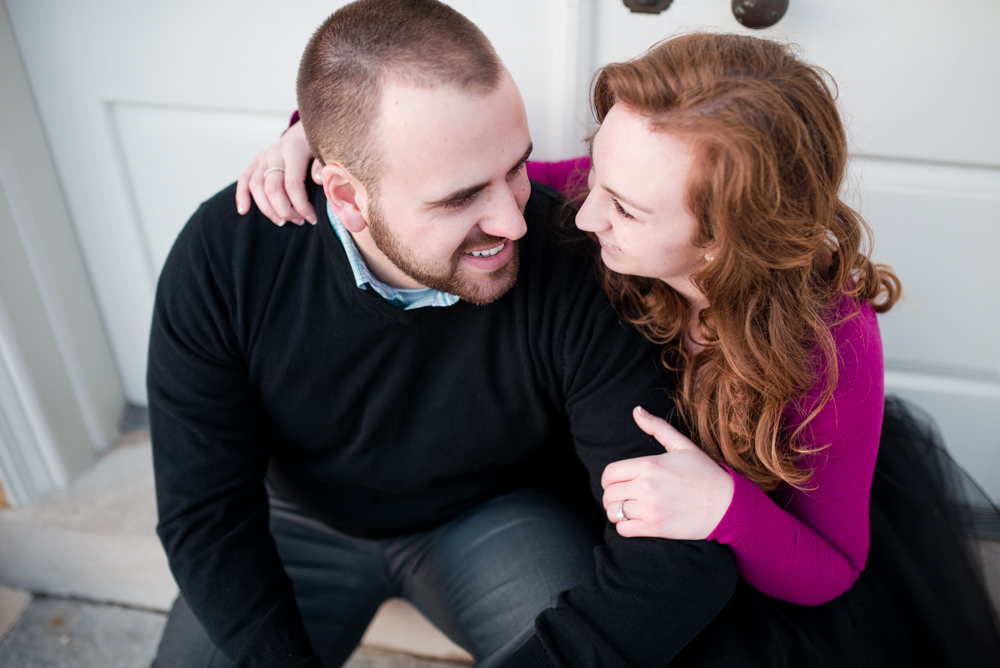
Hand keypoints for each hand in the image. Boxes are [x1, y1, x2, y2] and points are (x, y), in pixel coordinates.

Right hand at [236, 120, 321, 225]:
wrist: (305, 131)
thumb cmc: (317, 146)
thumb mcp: (324, 152)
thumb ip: (322, 165)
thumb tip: (318, 180)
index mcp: (293, 151)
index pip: (292, 185)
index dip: (301, 206)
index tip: (311, 218)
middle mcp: (275, 153)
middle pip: (272, 188)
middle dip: (285, 210)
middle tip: (298, 221)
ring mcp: (263, 157)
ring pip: (256, 186)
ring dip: (267, 208)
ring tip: (282, 222)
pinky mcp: (256, 160)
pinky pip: (244, 179)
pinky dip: (241, 195)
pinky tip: (243, 211)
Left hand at [601, 406, 733, 539]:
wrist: (727, 505)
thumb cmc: (705, 473)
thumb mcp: (682, 445)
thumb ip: (657, 426)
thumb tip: (636, 410)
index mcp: (649, 465)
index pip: (609, 473)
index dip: (608, 479)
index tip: (616, 483)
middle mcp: (646, 486)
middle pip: (609, 494)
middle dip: (611, 496)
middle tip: (623, 497)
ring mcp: (650, 508)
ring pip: (614, 512)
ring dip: (617, 512)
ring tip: (627, 509)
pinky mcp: (656, 527)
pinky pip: (624, 530)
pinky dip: (624, 527)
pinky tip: (635, 521)